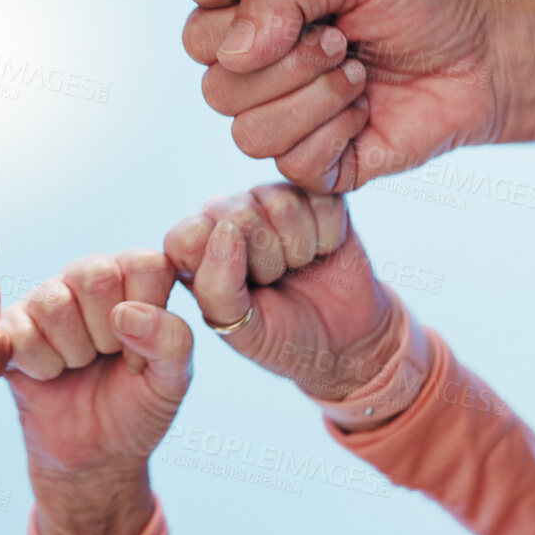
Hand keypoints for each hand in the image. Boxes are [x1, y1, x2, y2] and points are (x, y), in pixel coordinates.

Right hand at [2, 251, 189, 534]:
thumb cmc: (137, 408)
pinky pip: (20, 332)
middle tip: (106, 358)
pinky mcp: (9, 326)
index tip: (143, 353)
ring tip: (78, 367)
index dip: (148, 315)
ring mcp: (45, 299)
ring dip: (73, 353)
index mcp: (135, 278)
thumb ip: (172, 340)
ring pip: (54, 303)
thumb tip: (125, 313)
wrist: (94, 455)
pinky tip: (49, 376)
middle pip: (94, 274)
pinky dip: (42, 367)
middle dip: (106, 333)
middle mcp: (88, 277)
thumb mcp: (173, 381)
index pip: (146, 264)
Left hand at [163, 185, 397, 401]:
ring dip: (299, 249)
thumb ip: (217, 288)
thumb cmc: (283, 336)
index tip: (243, 291)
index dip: (224, 265)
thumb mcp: (241, 330)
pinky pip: (322, 201)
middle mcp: (227, 215)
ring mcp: (269, 200)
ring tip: (298, 266)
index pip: (191, 233)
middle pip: (240, 213)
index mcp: (195, 247)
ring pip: (283, 204)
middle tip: (276, 280)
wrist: (343, 341)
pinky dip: (328, 236)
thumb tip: (227, 229)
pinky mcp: (312, 194)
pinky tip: (322, 251)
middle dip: (268, 261)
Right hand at [184, 0, 531, 192]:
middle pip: (215, 88)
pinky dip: (336, 130)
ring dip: (315, 98)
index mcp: (249, 21)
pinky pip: (290, 161)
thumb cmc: (418, 3)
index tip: (314, 3)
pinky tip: (365, 110)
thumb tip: (233, 53)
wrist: (481, 56)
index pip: (197, 34)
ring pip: (246, 132)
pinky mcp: (312, 166)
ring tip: (358, 73)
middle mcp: (254, 75)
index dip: (248, 22)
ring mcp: (280, 122)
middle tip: (341, 39)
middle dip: (288, 62)